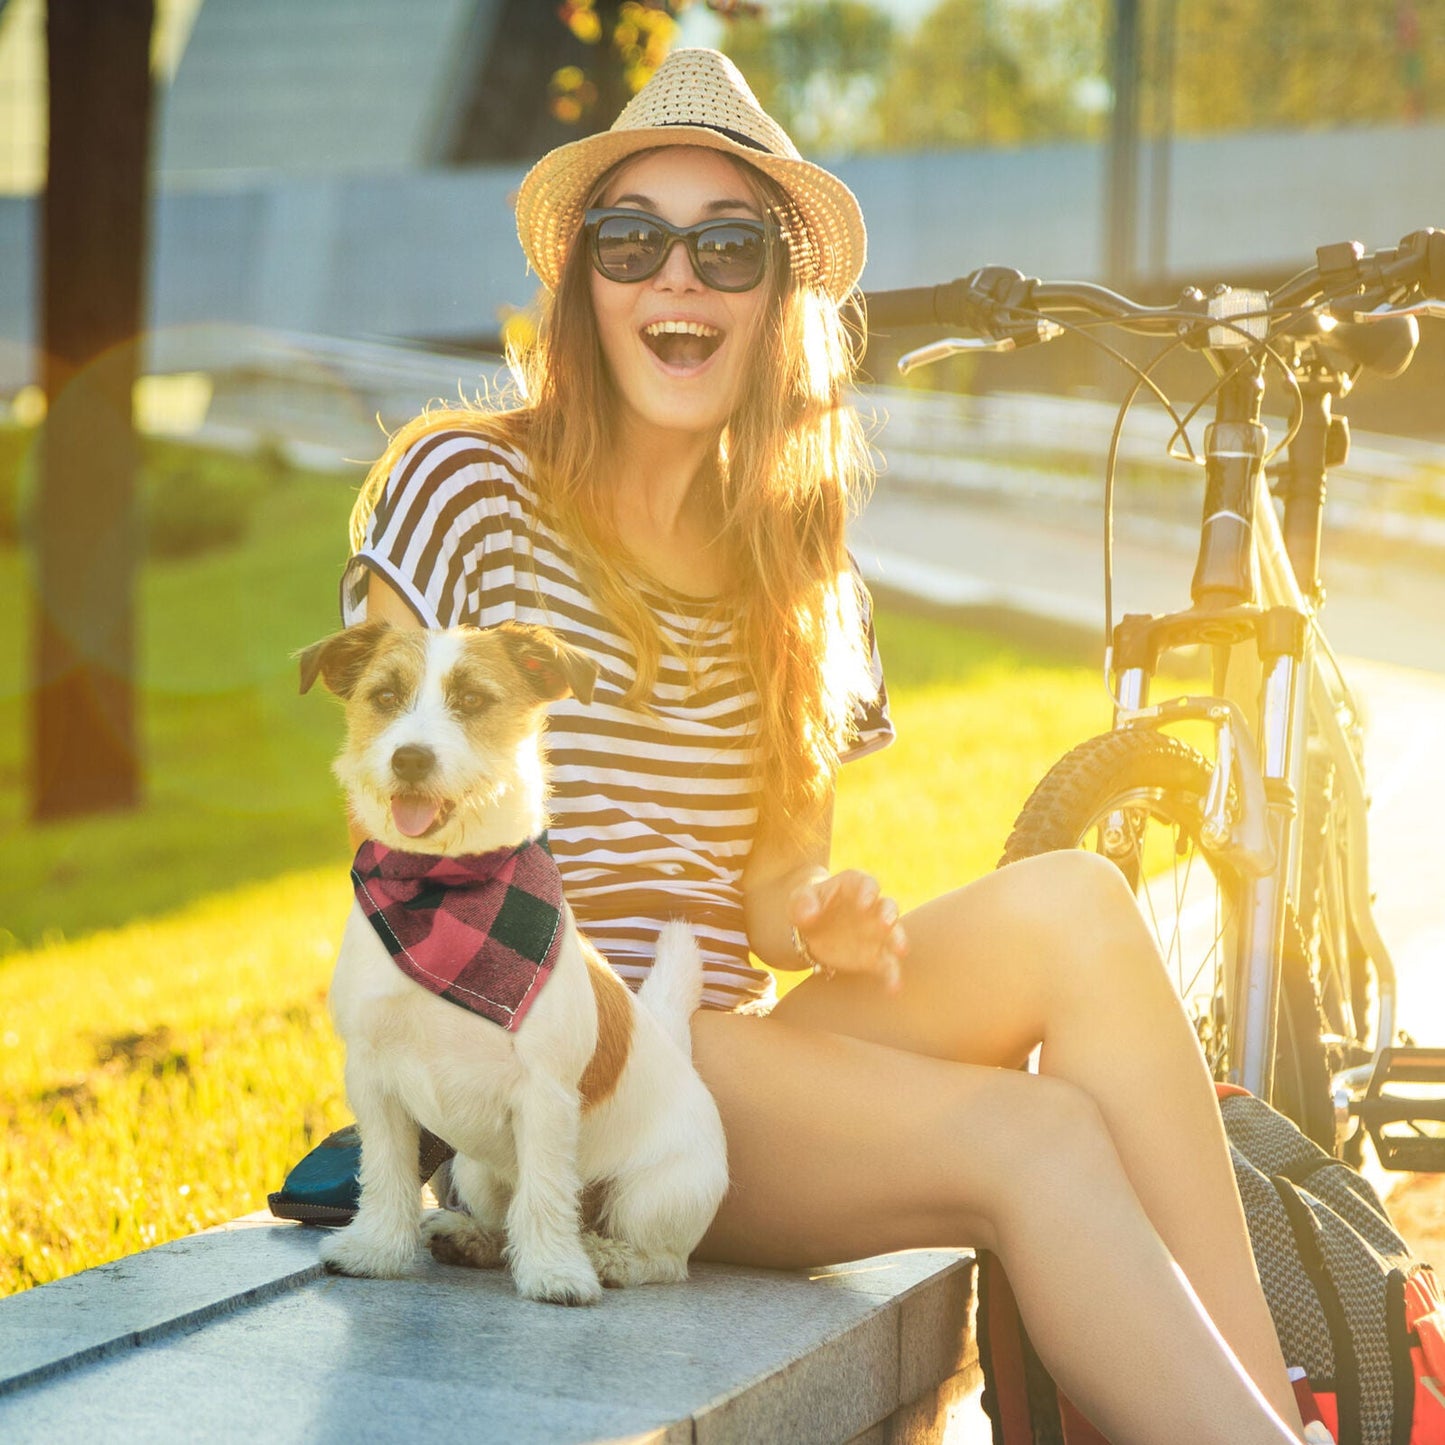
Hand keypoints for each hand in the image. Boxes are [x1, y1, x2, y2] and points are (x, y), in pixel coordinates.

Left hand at [789, 870, 907, 992]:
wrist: (812, 929)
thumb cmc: (808, 906)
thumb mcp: (800, 900)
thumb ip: (804, 903)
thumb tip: (810, 914)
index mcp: (854, 887)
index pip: (866, 884)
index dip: (868, 891)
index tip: (864, 902)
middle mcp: (872, 907)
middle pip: (887, 906)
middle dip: (889, 914)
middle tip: (886, 924)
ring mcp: (876, 932)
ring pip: (894, 934)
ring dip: (898, 940)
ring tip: (900, 951)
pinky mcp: (875, 955)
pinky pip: (888, 965)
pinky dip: (892, 975)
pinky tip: (893, 988)